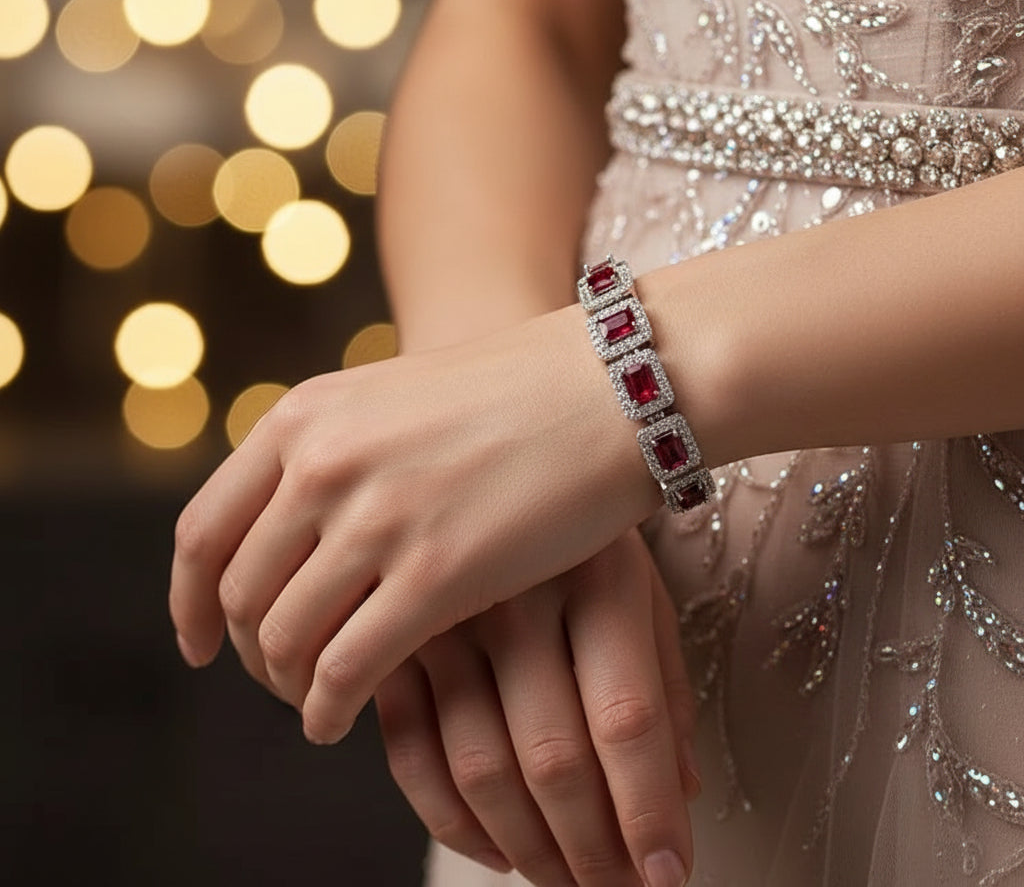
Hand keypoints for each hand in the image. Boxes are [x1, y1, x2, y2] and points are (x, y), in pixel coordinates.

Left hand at [169, 306, 658, 744]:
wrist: (606, 384)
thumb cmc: (511, 396)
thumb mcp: (390, 401)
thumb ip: (330, 456)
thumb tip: (285, 537)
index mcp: (304, 419)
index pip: (203, 532)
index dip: (189, 602)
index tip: (199, 642)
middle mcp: (324, 464)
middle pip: (241, 595)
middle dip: (252, 652)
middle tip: (280, 677)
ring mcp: (378, 517)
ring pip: (285, 639)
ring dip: (289, 686)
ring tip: (314, 701)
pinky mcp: (437, 572)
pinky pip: (347, 668)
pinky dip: (328, 708)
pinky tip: (337, 721)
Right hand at [375, 530, 698, 886]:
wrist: (507, 444)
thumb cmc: (584, 524)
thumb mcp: (639, 584)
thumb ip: (663, 684)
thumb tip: (683, 794)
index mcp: (597, 576)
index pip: (628, 719)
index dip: (648, 813)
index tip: (667, 877)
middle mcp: (517, 594)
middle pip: (554, 757)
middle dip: (590, 852)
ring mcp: (445, 613)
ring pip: (478, 765)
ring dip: (525, 848)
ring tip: (561, 879)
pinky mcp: (391, 632)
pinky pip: (409, 749)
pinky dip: (448, 818)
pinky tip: (488, 845)